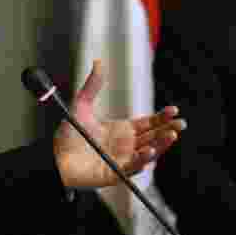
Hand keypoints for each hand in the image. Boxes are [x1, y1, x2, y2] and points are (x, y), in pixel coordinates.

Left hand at [53, 60, 184, 188]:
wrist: (54, 156)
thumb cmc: (68, 134)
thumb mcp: (81, 105)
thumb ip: (92, 84)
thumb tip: (98, 61)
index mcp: (121, 130)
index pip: (148, 123)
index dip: (161, 117)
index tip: (174, 109)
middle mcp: (125, 146)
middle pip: (153, 137)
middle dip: (168, 130)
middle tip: (181, 123)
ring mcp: (122, 160)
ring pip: (148, 153)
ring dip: (161, 145)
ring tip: (171, 135)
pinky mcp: (115, 173)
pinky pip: (133, 168)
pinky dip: (142, 160)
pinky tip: (149, 151)